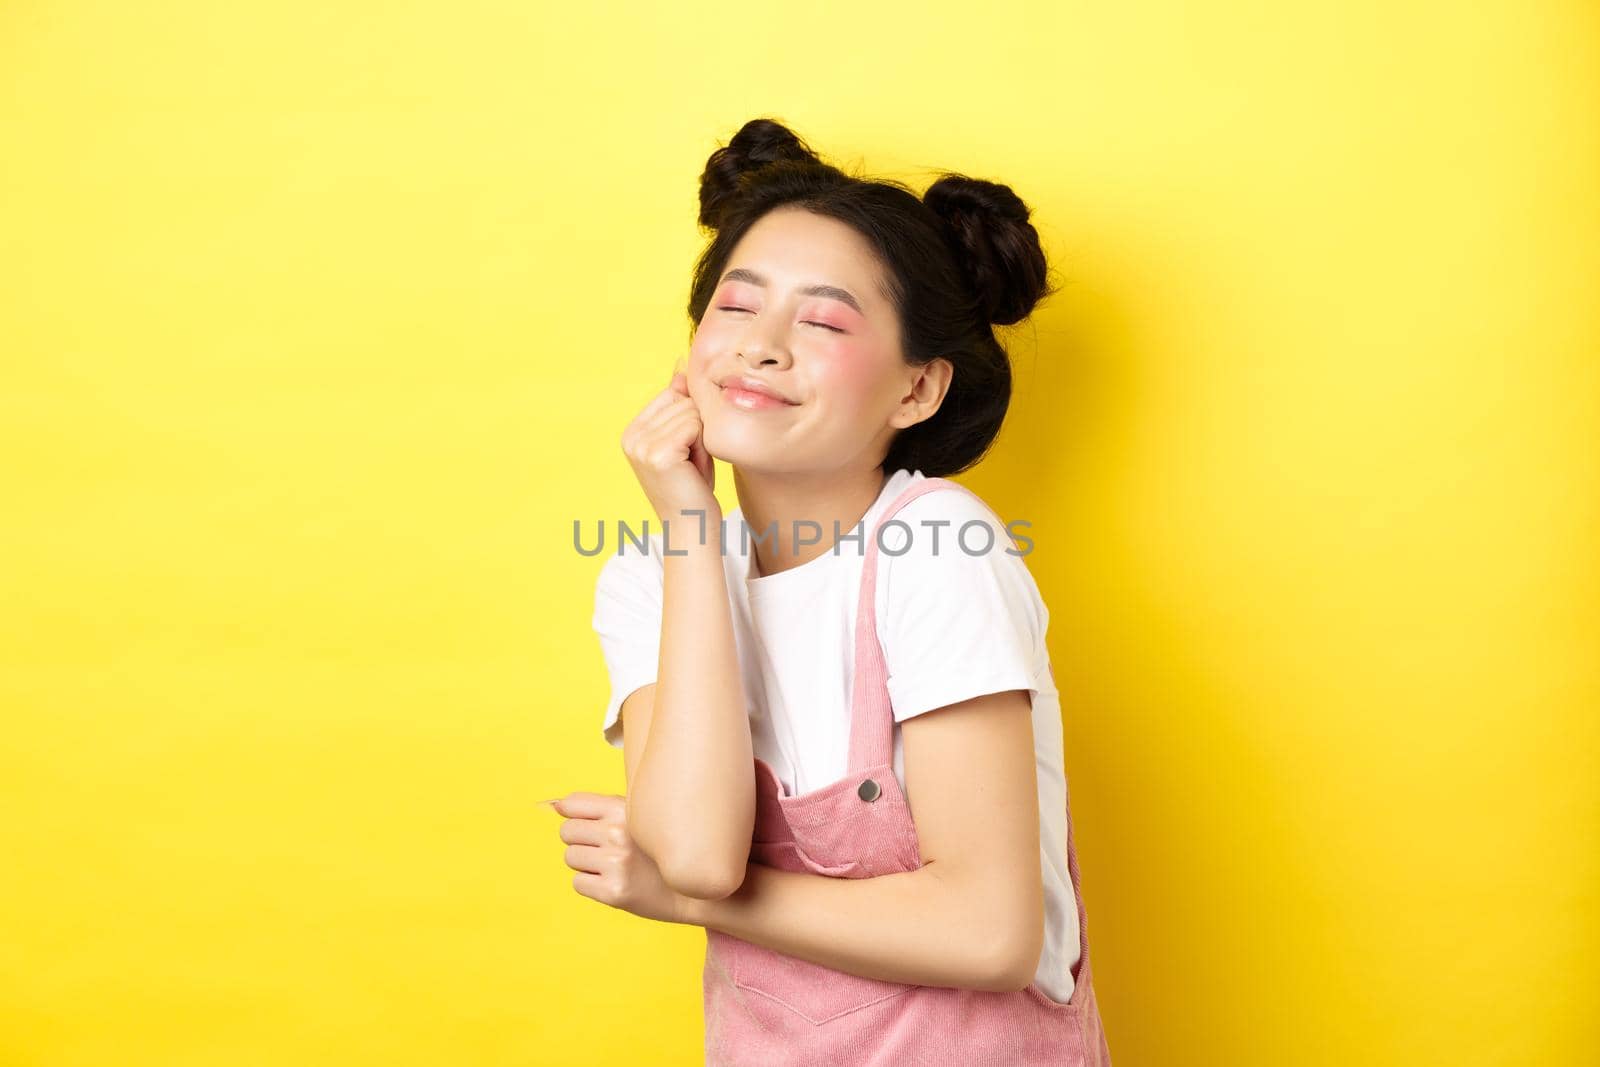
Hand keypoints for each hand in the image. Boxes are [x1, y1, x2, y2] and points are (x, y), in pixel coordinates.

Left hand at [552, 791, 695, 925]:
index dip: (575, 816)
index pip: (571, 804)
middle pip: (567, 832)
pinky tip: (614, 882)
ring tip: (612, 866)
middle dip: (580, 841)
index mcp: (624, 810)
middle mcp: (618, 834)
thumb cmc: (657, 851)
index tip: (588, 825)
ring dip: (585, 863)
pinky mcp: (613, 892)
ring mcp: (616, 864)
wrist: (692, 891)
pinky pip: (578, 883)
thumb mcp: (636, 818)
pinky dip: (591, 884)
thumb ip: (600, 808)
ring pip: (570, 858)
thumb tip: (554, 805)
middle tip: (604, 849)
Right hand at [621, 362, 719, 523]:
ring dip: (703, 439)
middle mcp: (631, 436)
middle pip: (684, 402)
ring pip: (692, 413)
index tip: (686, 452)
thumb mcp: (685, 437)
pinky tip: (694, 468)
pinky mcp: (658, 454)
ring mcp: (641, 445)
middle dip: (699, 429)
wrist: (692, 526)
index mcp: (632, 431)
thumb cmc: (693, 485)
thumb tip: (681, 361)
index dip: (691, 420)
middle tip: (692, 462)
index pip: (673, 395)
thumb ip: (679, 401)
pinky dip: (704, 445)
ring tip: (693, 466)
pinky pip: (695, 426)